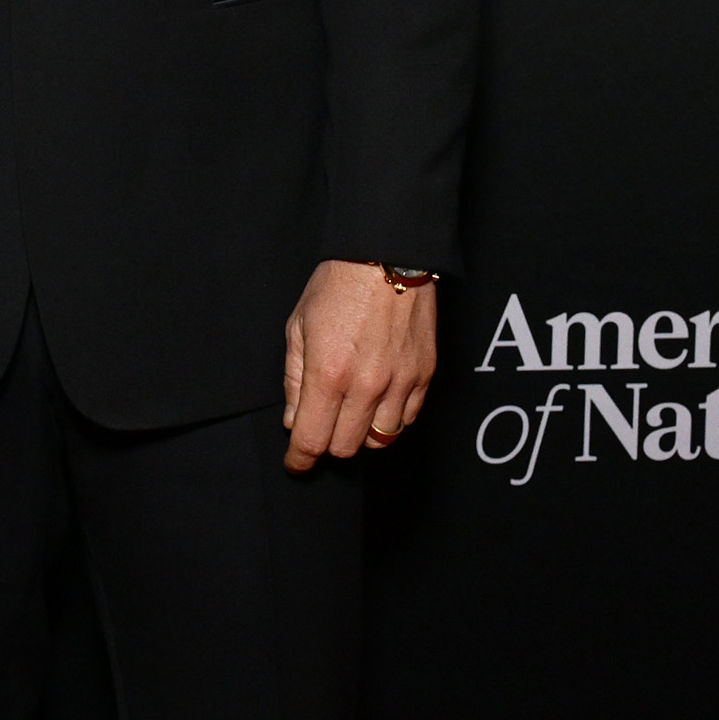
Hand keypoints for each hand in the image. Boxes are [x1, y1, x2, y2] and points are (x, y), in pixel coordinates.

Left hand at [280, 261, 437, 470]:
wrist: (387, 256)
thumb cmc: (337, 285)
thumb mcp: (299, 327)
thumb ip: (295, 380)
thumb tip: (294, 421)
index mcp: (329, 374)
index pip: (312, 440)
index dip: (300, 459)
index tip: (296, 463)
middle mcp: (367, 385)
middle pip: (346, 447)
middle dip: (327, 442)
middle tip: (321, 426)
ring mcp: (400, 382)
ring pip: (380, 440)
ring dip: (361, 433)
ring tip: (351, 411)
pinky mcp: (424, 376)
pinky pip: (407, 420)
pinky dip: (390, 419)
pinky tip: (378, 400)